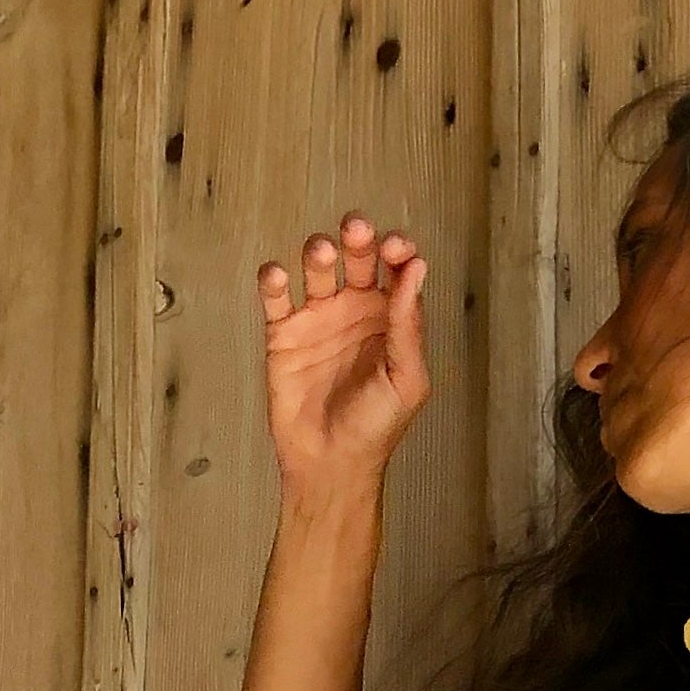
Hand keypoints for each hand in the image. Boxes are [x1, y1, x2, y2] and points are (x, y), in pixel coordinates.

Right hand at [256, 213, 430, 504]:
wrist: (331, 463)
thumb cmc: (376, 426)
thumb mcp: (406, 378)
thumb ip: (408, 325)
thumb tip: (416, 269)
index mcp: (391, 319)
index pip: (397, 271)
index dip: (397, 251)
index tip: (395, 246)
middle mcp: (355, 311)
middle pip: (357, 260)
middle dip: (358, 239)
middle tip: (355, 227)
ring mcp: (318, 319)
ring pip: (317, 270)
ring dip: (318, 253)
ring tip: (321, 251)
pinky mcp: (284, 335)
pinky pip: (276, 300)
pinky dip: (273, 282)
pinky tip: (276, 276)